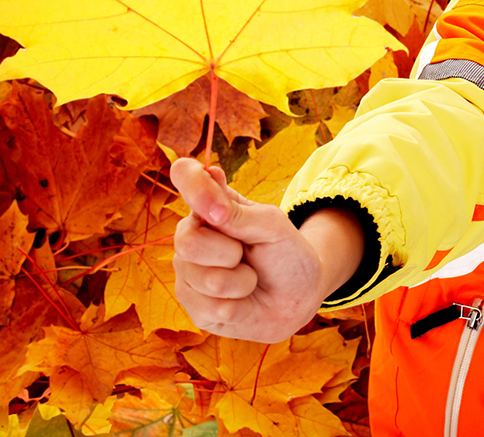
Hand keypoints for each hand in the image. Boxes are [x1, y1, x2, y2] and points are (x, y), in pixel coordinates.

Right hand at [170, 157, 363, 342]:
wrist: (298, 297)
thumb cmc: (286, 254)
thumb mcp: (273, 227)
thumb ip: (240, 213)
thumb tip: (209, 205)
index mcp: (210, 204)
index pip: (185, 174)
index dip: (193, 185)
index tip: (219, 210)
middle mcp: (191, 235)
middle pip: (188, 242)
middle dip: (231, 253)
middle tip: (247, 254)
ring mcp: (188, 273)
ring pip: (206, 280)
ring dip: (242, 282)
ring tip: (250, 279)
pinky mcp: (193, 307)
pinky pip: (213, 308)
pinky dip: (241, 306)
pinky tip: (245, 302)